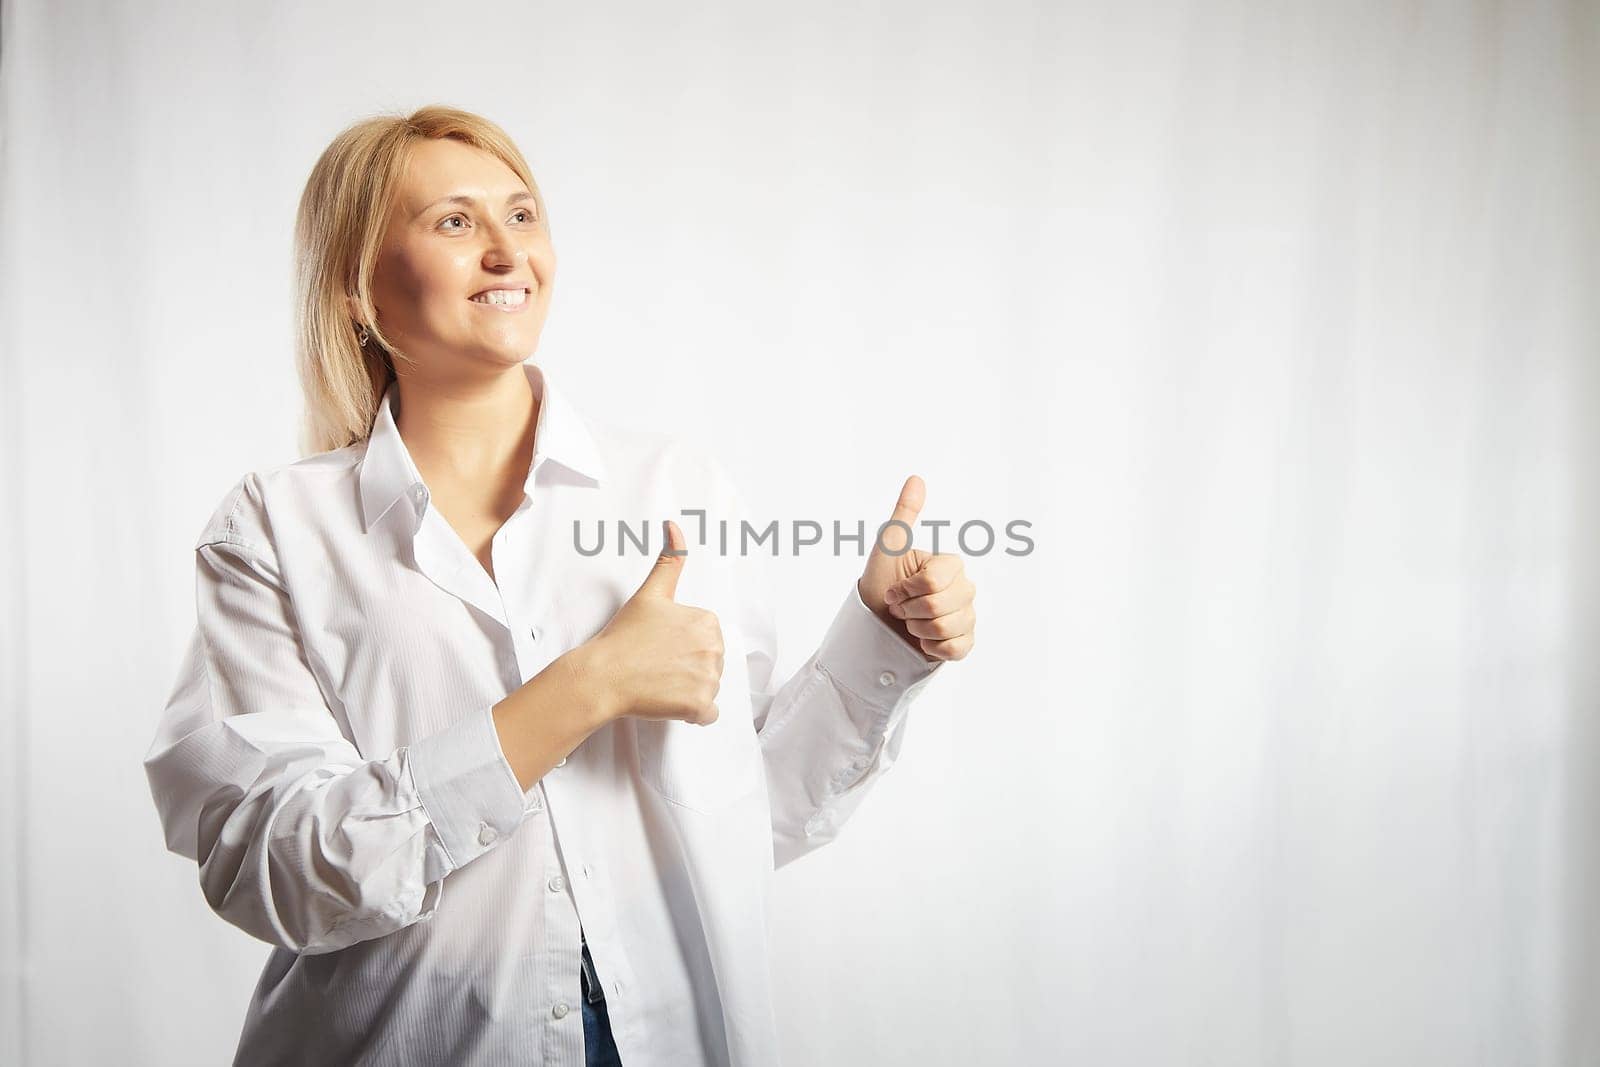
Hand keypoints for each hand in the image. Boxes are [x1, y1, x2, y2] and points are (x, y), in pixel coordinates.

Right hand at [576, 519, 724, 725]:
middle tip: (657, 665)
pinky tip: (668, 701)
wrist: (603, 675)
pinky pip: (708, 715)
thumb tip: (675, 524)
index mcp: (707, 621)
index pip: (707, 641)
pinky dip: (692, 713)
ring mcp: (708, 678)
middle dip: (688, 669)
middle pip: (710, 665)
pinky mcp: (700, 705)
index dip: (683, 646)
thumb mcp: (650, 594)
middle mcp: (714, 648)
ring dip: (688, 691)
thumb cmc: (624, 637)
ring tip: (659, 682)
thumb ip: (670, 559)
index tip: (660, 646)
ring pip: (708, 689)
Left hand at [857, 475, 977, 662]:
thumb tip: (916, 478)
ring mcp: (967, 616)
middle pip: (939, 604)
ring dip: (917, 629)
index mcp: (950, 565)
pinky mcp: (965, 642)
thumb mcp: (888, 548)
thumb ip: (904, 514)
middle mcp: (964, 588)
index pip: (934, 581)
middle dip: (909, 610)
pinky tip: (922, 641)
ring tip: (910, 624)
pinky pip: (956, 648)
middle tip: (899, 609)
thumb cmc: (879, 584)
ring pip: (947, 627)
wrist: (873, 627)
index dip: (907, 589)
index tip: (894, 590)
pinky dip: (931, 647)